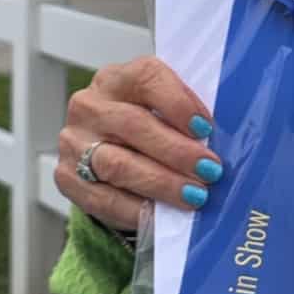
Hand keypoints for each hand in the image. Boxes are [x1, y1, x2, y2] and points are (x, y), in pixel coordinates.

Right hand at [54, 55, 220, 232]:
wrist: (113, 154)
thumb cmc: (153, 128)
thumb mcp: (167, 112)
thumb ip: (189, 118)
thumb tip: (227, 141)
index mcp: (119, 79)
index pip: (146, 78)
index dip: (178, 102)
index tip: (206, 128)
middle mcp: (90, 105)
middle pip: (133, 125)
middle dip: (177, 151)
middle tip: (210, 171)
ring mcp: (74, 141)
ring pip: (117, 164)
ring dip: (161, 183)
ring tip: (195, 195)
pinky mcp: (67, 177)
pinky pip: (103, 198)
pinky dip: (137, 209)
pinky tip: (163, 215)